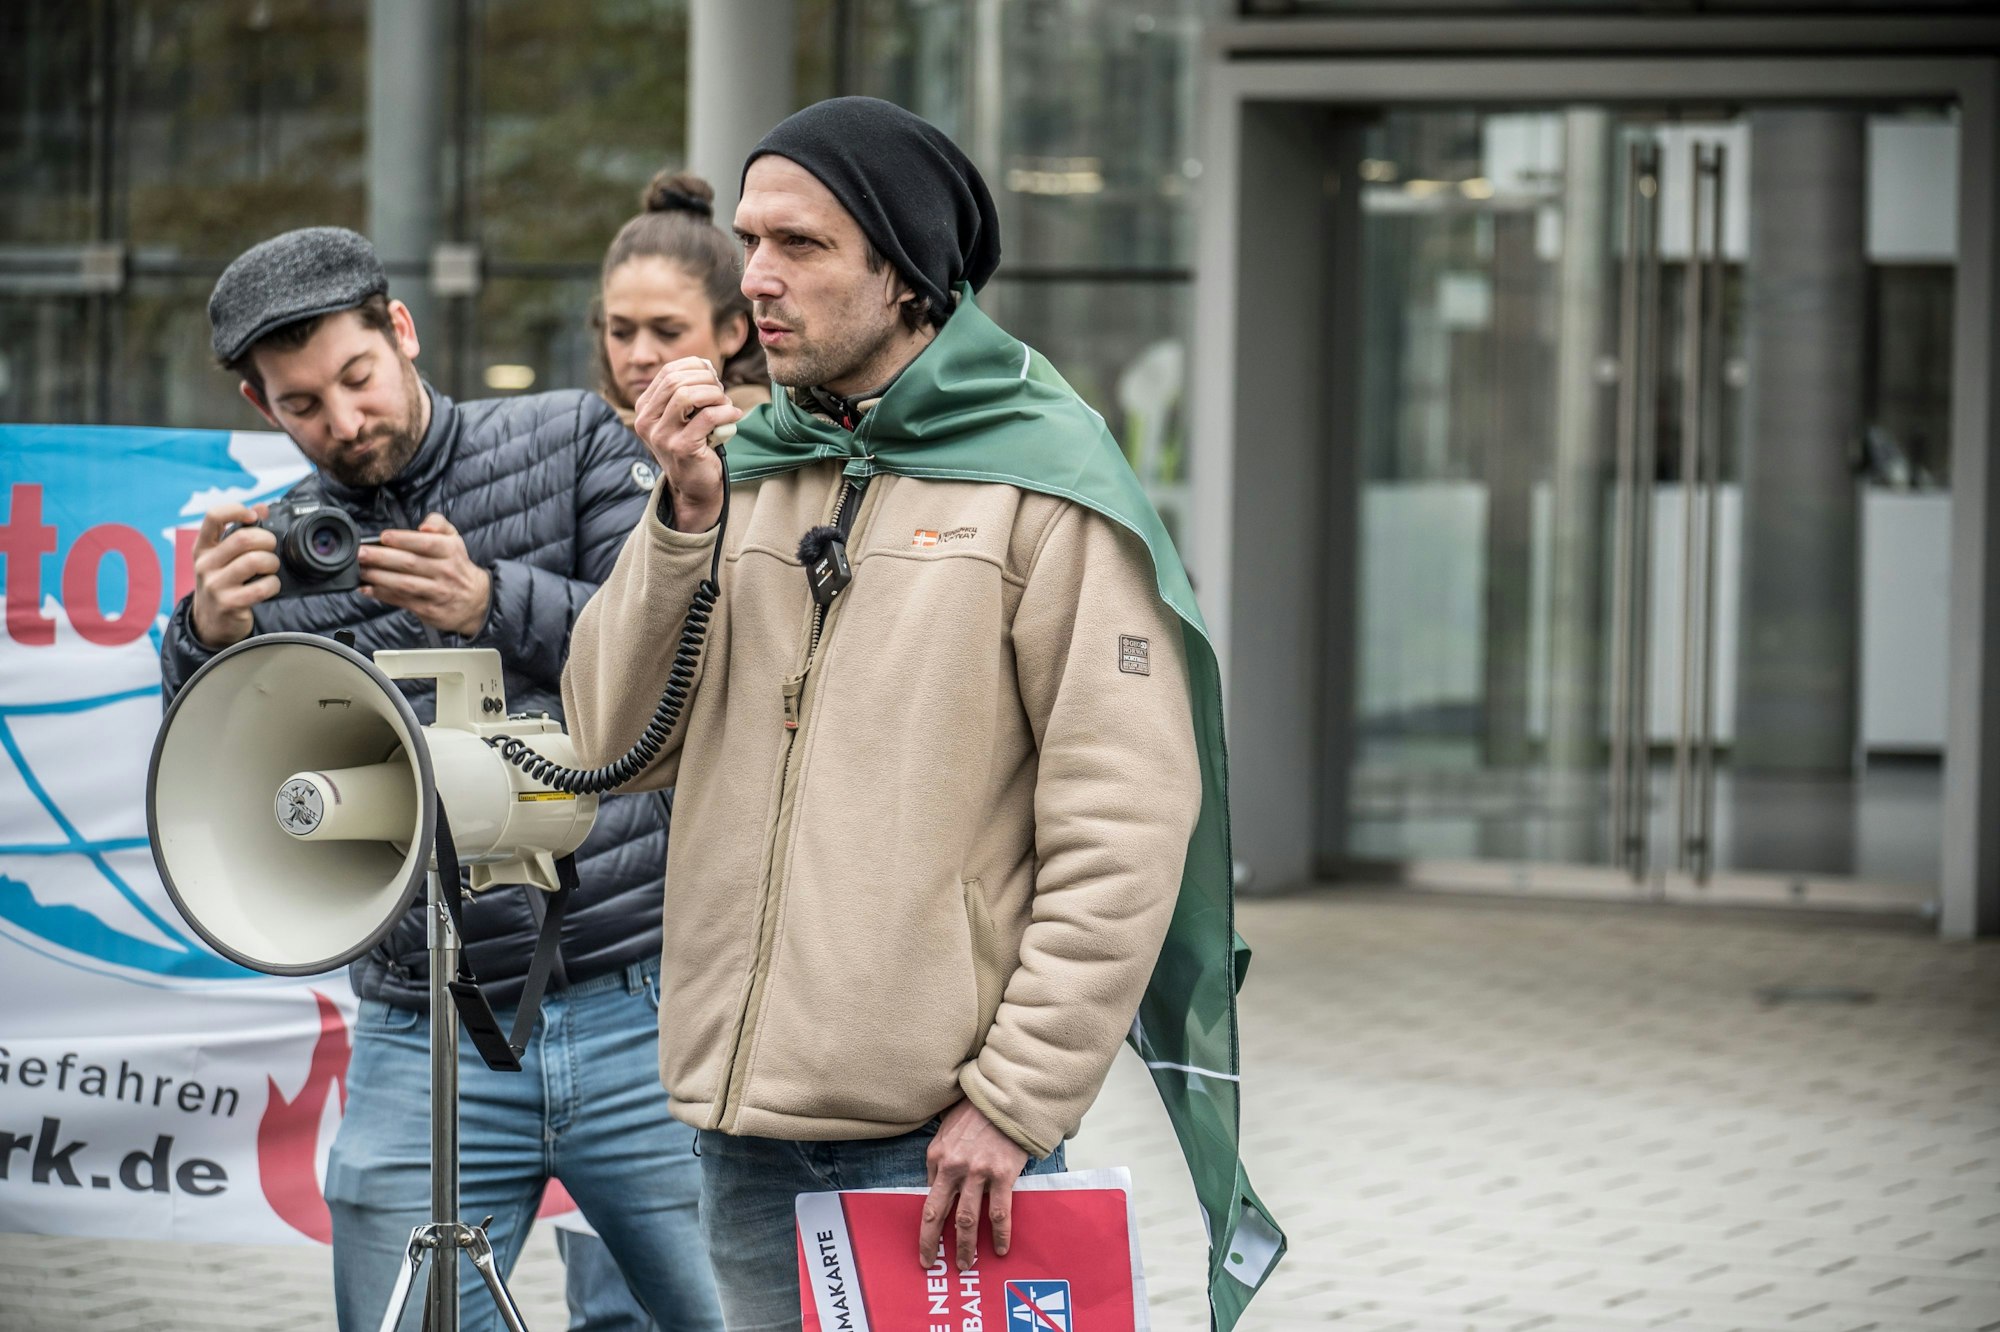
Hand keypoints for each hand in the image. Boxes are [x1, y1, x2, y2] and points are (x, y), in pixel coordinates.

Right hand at [189, 502, 278, 648]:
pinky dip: (273, 584)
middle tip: (270, 549)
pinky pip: (261, 587)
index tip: (253, 517)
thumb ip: (241, 531)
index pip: (213, 517)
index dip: (236, 510)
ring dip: (272, 563)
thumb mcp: (223, 557)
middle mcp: (205, 564)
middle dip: (267, 541)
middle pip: (244, 539)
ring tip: (270, 568)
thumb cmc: (222, 582)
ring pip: (255, 561)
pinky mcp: (229, 603)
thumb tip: (262, 507)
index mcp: (203, 548)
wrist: (211, 622)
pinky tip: (269, 586)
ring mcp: (215, 585)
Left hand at [357, 513, 491, 636]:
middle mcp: (444, 571)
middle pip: (410, 563)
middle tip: (361, 553)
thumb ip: (438, 523)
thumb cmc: (456, 565)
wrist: (476, 601)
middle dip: (381, 558)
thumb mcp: (454, 539)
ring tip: (361, 570)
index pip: (426, 543)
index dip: (403, 539)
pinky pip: (402, 601)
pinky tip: (368, 588)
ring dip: (379, 577)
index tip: (383, 537)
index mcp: (450, 551)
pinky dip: (382, 595)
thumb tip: (424, 525)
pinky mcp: (428, 609)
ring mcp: (437, 592)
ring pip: (404, 584)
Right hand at [632, 356, 739, 532]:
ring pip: (688, 395)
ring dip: (715, 394)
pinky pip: (707, 416)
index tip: (713, 379)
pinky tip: (734, 415)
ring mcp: (661, 435)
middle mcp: (646, 421)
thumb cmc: (694, 446)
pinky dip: (726, 411)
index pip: (668, 372)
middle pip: (677, 380)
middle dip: (707, 380)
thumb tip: (705, 365)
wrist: (694, 487)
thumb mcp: (684, 416)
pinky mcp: (681, 448)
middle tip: (722, 392)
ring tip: (726, 404)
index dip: (696, 368)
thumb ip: (688, 390)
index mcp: (644, 408)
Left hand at [919, 1099, 1030, 1271]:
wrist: (1007, 1098)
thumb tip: (935, 1185)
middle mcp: (953, 1167)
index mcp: (936, 1156)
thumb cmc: (976, 1113)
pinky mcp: (1002, 1175)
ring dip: (965, 1247)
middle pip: (938, 1214)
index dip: (925, 1225)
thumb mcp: (947, 1131)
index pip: (928, 1198)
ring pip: (967, 1220)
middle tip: (930, 1263)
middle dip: (932, 1243)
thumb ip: (940, 1159)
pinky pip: (999, 1213)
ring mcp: (978, 1172)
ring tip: (965, 1264)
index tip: (925, 1243)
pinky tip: (1000, 1249)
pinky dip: (1000, 1235)